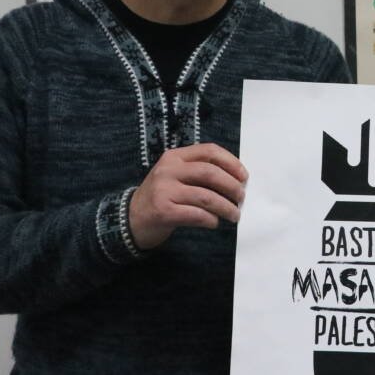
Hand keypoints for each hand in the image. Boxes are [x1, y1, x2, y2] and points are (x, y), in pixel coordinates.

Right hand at [127, 143, 247, 249]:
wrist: (131, 219)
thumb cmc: (162, 197)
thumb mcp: (176, 176)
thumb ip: (199, 172)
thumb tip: (236, 179)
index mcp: (174, 157)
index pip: (209, 151)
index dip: (231, 162)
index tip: (244, 176)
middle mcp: (168, 170)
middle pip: (210, 173)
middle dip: (232, 186)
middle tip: (241, 198)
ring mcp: (164, 190)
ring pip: (206, 197)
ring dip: (226, 207)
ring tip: (234, 215)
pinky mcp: (163, 211)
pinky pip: (196, 215)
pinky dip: (210, 220)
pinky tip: (214, 223)